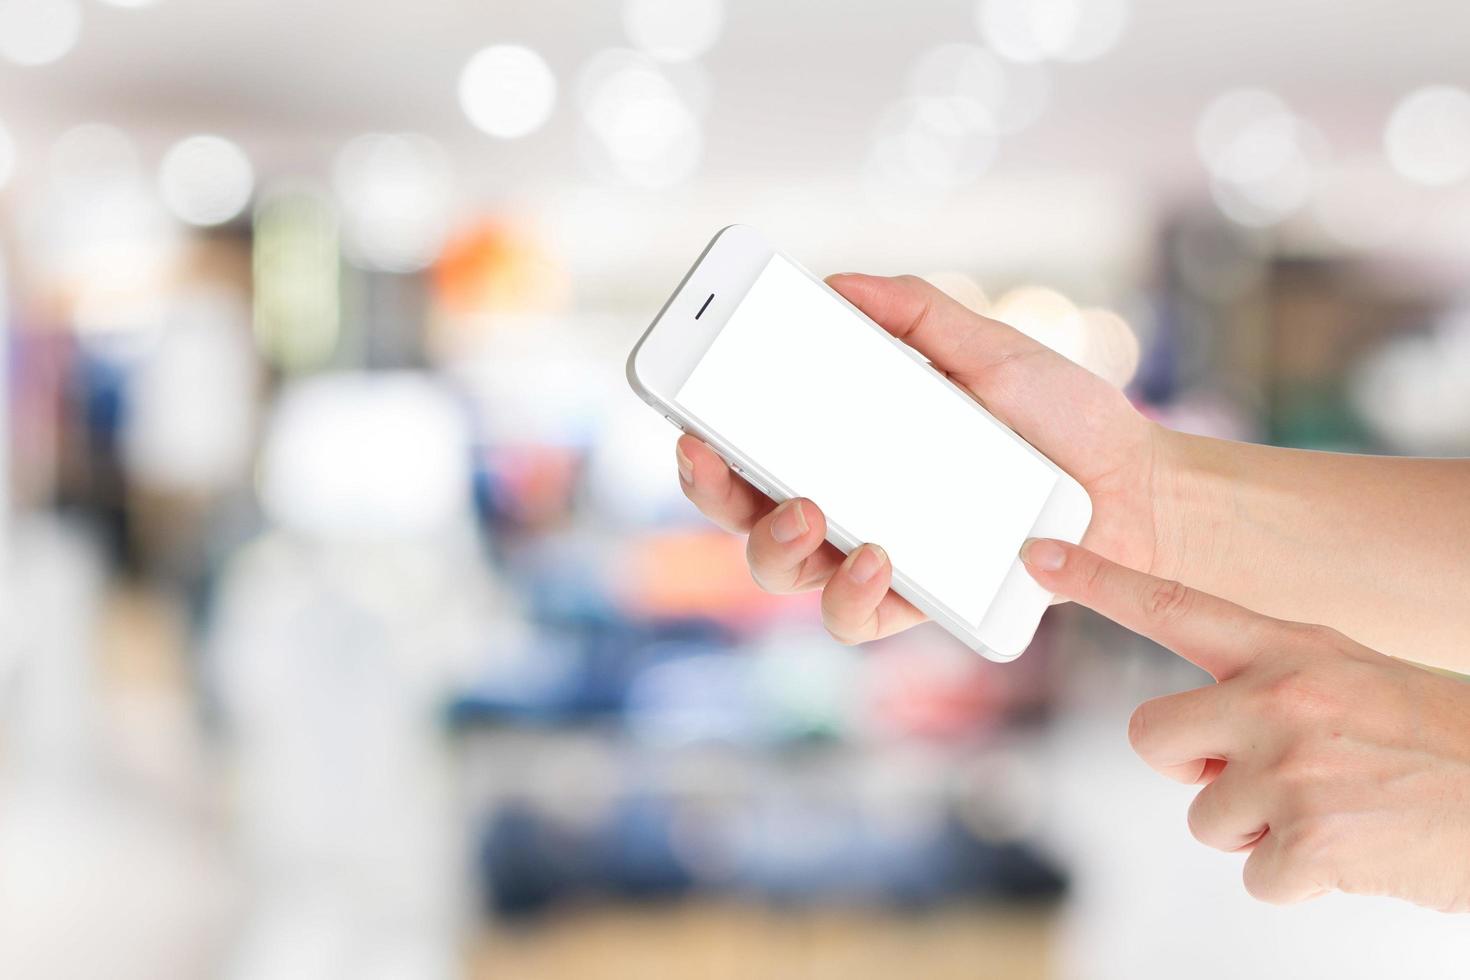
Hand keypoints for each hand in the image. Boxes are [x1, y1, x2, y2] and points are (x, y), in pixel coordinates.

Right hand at [675, 272, 1169, 642]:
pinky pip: (856, 618)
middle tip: (716, 455)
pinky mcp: (918, 603)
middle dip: (711, 490)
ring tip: (810, 510)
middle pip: (742, 513)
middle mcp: (846, 504)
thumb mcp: (987, 346)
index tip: (686, 414)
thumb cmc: (1059, 415)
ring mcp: (875, 557)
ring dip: (772, 545)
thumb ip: (917, 311)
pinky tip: (879, 560)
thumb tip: (838, 283)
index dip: (704, 437)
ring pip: (782, 572)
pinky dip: (852, 594)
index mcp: (845, 442)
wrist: (1134, 486)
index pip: (753, 445)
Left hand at [1022, 536, 1469, 911]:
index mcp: (1289, 649)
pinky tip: (1350, 851)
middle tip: (1260, 776)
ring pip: (1205, 817)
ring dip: (1257, 830)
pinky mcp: (1309, 839)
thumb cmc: (1433, 743)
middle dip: (1189, 768)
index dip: (1098, 578)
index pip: (1172, 604)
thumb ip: (1267, 688)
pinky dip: (1297, 880)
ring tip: (1333, 810)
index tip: (1037, 554)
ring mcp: (1289, 767)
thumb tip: (1201, 739)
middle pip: (1149, 736)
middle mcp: (1278, 697)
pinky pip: (1255, 876)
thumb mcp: (1349, 679)